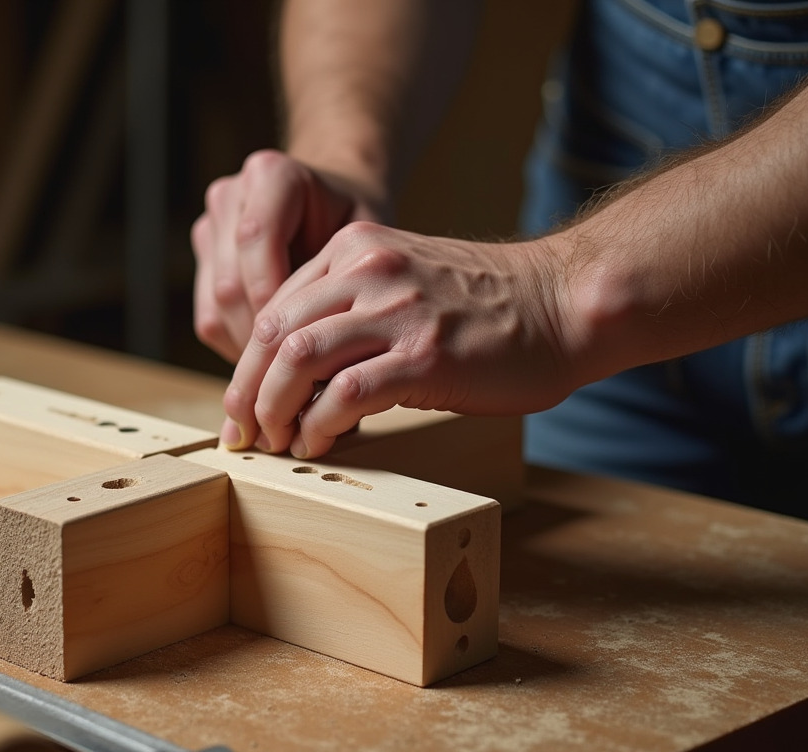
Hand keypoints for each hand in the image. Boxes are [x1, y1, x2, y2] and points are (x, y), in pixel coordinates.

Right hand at [191, 149, 385, 361]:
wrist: (336, 206)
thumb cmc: (359, 223)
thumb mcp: (367, 238)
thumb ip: (347, 274)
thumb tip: (328, 343)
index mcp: (271, 175)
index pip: (255, 237)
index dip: (274, 294)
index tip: (304, 338)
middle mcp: (231, 198)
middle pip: (230, 281)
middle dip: (264, 336)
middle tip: (300, 374)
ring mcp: (210, 230)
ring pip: (216, 306)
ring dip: (251, 349)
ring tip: (291, 376)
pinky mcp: (203, 264)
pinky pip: (209, 319)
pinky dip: (239, 347)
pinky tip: (275, 364)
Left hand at [220, 221, 580, 457]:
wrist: (566, 303)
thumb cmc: (490, 306)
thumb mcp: (407, 282)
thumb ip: (353, 310)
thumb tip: (303, 373)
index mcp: (357, 250)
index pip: (275, 306)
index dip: (248, 363)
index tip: (241, 403)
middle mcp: (368, 272)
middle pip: (272, 332)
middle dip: (246, 390)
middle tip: (241, 433)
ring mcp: (396, 313)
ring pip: (297, 360)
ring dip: (274, 411)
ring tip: (275, 442)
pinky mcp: (424, 357)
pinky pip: (345, 394)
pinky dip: (319, 425)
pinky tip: (318, 444)